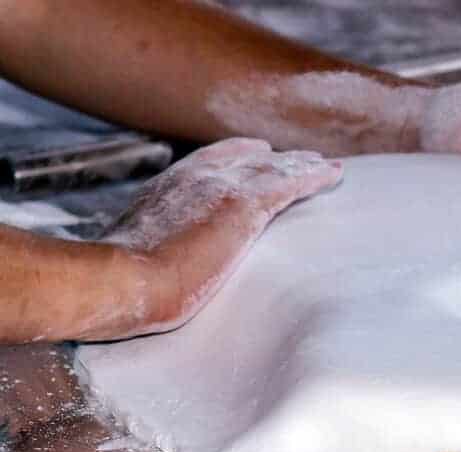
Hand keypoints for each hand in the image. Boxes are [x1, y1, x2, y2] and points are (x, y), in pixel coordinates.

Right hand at [105, 138, 341, 335]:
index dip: (236, 159)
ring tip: (327, 167)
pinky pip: (291, 184)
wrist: (127, 280)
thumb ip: (154, 250)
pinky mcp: (247, 206)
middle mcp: (196, 177)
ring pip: (273, 167)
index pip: (208, 163)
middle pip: (246, 159)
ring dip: (302, 165)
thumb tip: (155, 269)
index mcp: (167, 187)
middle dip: (274, 160)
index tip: (256, 156)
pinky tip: (334, 176)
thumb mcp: (138, 255)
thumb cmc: (125, 284)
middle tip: (301, 159)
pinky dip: (314, 177)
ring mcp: (222, 188)